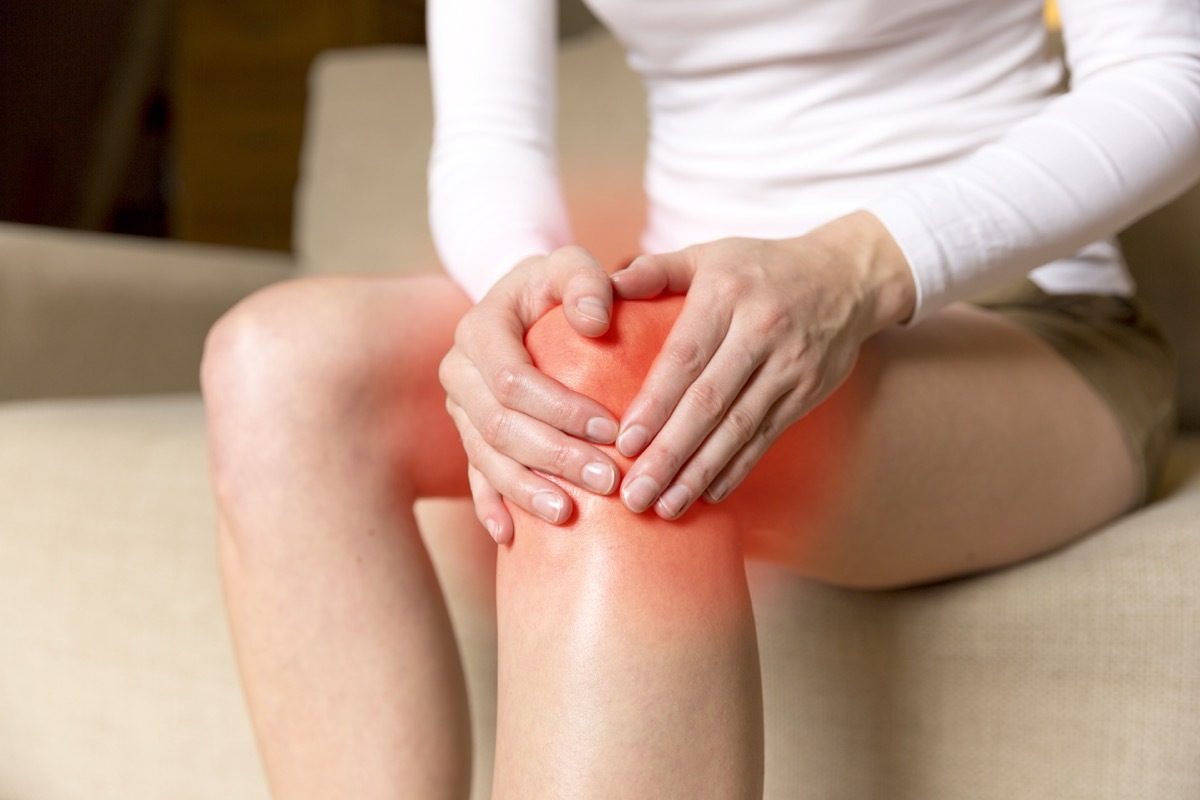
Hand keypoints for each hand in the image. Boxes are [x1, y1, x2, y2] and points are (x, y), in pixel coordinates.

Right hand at [439, 246, 621, 543]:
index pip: (513, 378)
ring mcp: (461, 410)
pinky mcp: (470, 437)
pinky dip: (492, 507)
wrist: (526, 306)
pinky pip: (474, 478)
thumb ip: (585, 281)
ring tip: (569, 513)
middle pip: (500, 426)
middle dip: (554, 456)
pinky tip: (511, 536)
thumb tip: (595, 322)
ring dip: (527, 490)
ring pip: (487, 459)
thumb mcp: (571, 266)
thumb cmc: (558, 287)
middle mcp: (459, 372)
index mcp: (479, 329)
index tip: (611, 427)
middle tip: (608, 480)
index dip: (560, 407)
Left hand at [609, 211, 915, 519]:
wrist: (848, 276)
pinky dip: (737, 468)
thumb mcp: (709, 255)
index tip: (625, 443)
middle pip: (709, 403)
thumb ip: (655, 271)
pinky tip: (708, 494)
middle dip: (670, 453)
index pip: (685, 359)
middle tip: (635, 495)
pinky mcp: (807, 392)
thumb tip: (604, 289)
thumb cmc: (760, 267)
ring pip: (739, 428)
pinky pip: (766, 436)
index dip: (655, 405)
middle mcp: (760, 331)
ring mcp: (789, 365)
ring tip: (665, 507)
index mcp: (726, 295)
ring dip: (700, 472)